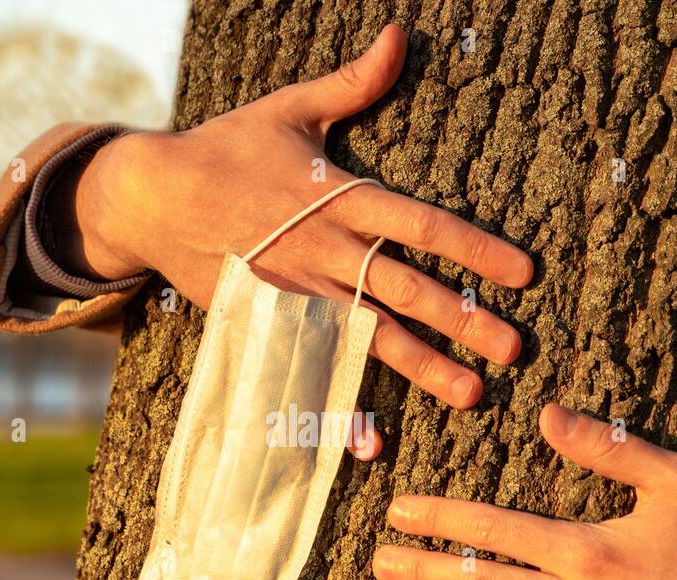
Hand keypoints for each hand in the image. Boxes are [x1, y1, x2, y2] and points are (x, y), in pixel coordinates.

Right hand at [61, 24, 532, 459]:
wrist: (152, 197)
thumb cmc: (227, 147)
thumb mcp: (292, 109)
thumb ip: (355, 82)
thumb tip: (403, 35)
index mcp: (340, 198)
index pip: (424, 226)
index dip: (477, 250)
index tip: (523, 274)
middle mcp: (326, 251)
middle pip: (408, 290)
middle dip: (464, 320)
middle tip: (514, 349)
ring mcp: (299, 293)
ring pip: (371, 335)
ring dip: (424, 367)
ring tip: (471, 393)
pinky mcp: (270, 322)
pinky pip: (312, 367)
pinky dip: (339, 407)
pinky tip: (373, 442)